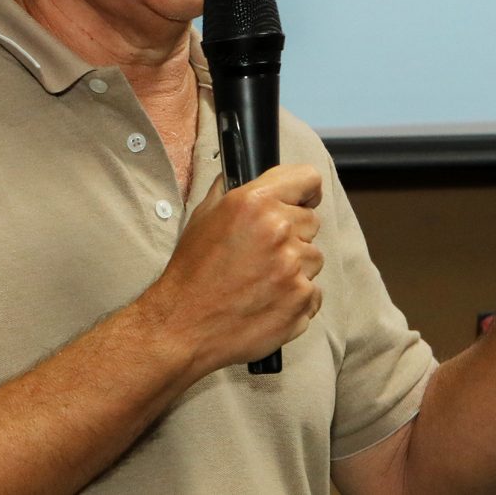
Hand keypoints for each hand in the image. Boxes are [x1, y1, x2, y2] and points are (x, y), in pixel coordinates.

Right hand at [137, 163, 324, 375]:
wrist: (181, 326)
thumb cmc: (191, 272)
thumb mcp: (204, 216)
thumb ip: (232, 189)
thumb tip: (246, 170)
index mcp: (255, 202)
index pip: (308, 179)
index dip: (305, 191)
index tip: (302, 201)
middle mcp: (278, 230)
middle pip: (311, 222)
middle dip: (292, 235)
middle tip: (262, 254)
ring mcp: (293, 268)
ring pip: (314, 258)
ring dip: (295, 269)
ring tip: (261, 282)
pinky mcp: (300, 301)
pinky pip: (314, 293)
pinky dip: (296, 299)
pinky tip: (268, 303)